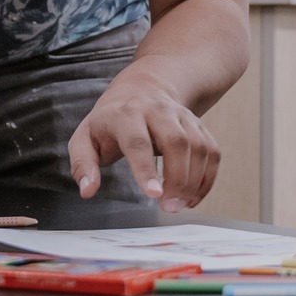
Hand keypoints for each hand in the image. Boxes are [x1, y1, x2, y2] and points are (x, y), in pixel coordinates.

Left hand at [66, 70, 218, 211]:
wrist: (141, 88)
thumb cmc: (110, 120)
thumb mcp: (85, 137)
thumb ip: (83, 164)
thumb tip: (88, 190)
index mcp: (126, 114)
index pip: (138, 141)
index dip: (146, 169)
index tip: (154, 194)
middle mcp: (157, 111)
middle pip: (176, 141)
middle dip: (178, 178)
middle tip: (170, 207)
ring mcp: (181, 116)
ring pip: (198, 146)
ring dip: (194, 180)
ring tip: (180, 205)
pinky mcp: (197, 125)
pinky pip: (211, 151)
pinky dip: (207, 177)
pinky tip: (193, 195)